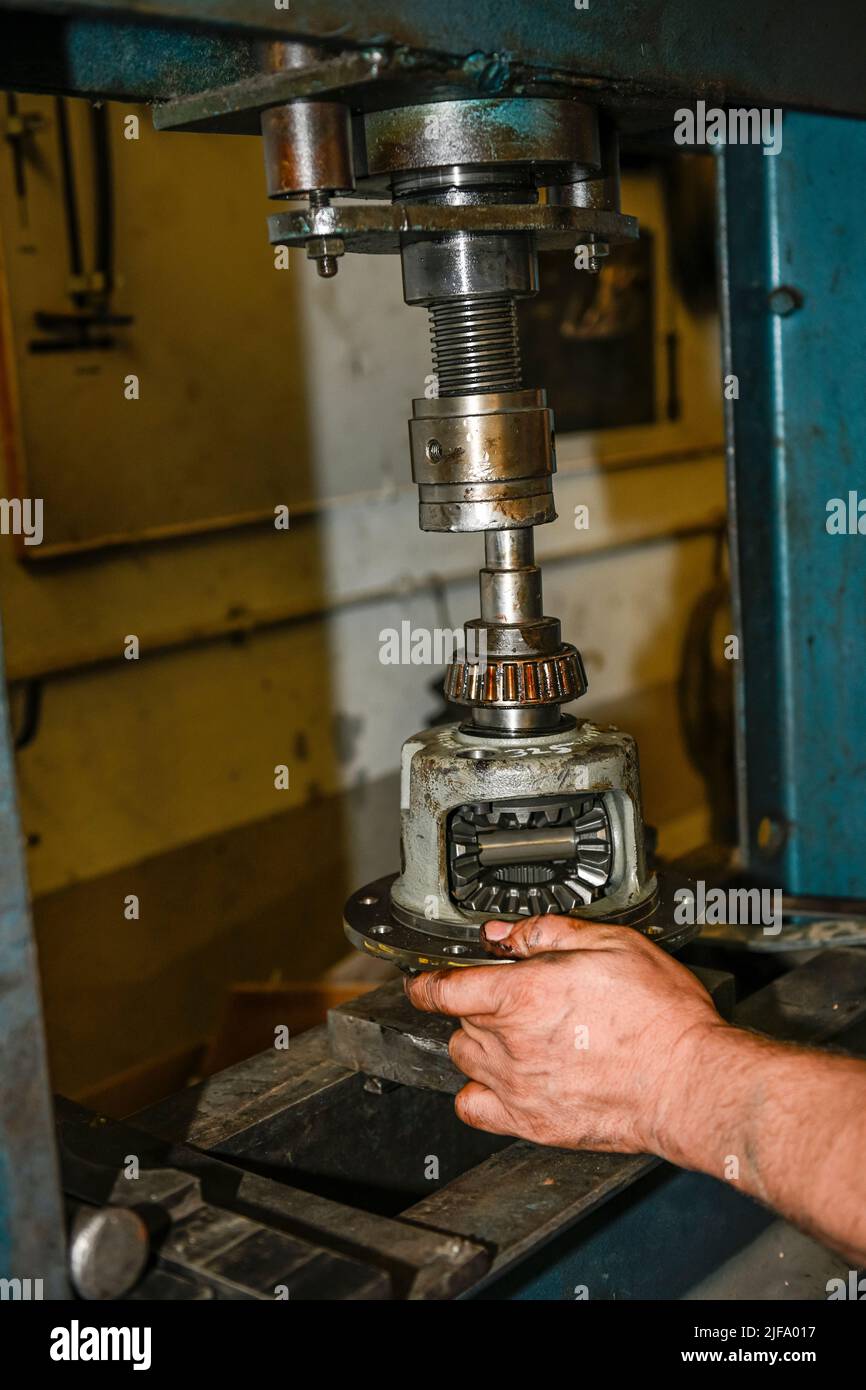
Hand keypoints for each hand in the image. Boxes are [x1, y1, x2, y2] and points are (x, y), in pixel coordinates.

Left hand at [405, 914, 724, 1153]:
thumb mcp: (611, 944)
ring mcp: (518, 1086)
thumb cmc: (660, 1015)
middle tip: (510, 1000)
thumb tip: (503, 933)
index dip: (424, 982)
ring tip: (512, 1037)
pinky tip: (499, 1082)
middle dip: (474, 1007)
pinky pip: (474, 1109)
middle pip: (459, 1023)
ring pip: (465, 1060)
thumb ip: (547, 933)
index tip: (421, 981)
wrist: (689, 1082)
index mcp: (523, 993)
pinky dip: (477, 1095)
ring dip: (478, 1044)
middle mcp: (510, 1042)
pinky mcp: (532, 1123)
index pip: (443, 989)